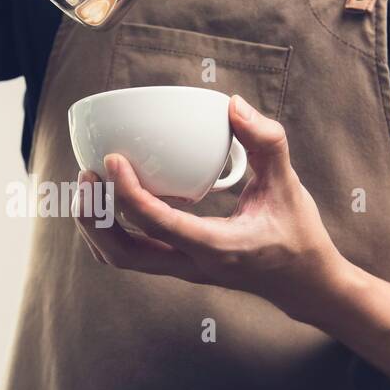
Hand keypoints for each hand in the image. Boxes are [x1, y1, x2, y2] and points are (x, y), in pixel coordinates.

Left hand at [73, 95, 349, 324]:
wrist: (303, 284)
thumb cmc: (297, 233)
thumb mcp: (289, 184)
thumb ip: (267, 142)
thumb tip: (232, 105)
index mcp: (216, 247)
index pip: (158, 224)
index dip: (127, 193)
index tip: (112, 159)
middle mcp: (191, 265)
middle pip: (122, 254)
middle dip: (93, 217)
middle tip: (86, 175)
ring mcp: (180, 271)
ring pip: (120, 260)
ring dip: (95, 226)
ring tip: (88, 186)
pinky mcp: (176, 267)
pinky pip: (130, 255)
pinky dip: (109, 230)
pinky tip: (112, 198)